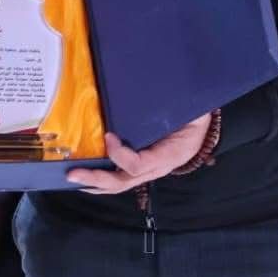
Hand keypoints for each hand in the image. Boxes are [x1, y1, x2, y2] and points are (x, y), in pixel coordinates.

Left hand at [65, 114, 212, 193]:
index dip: (120, 155)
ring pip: (119, 183)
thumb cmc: (193, 118)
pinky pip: (120, 176)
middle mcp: (155, 167)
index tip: (109, 136)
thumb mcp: (189, 114)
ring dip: (94, 183)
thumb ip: (171, 111)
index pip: (139, 164)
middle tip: (73, 173)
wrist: (204, 126)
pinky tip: (86, 175)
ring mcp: (148, 169)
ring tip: (73, 178)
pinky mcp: (141, 165)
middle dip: (96, 179)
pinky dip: (101, 178)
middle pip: (123, 181)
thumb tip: (154, 92)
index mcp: (168, 155)